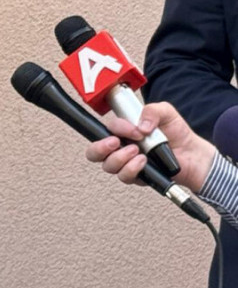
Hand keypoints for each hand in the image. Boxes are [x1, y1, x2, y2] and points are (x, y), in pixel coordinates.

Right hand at [85, 102, 216, 191]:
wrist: (193, 154)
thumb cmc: (177, 133)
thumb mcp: (166, 112)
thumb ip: (152, 110)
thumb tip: (140, 126)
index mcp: (123, 131)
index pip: (106, 130)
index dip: (116, 129)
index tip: (134, 130)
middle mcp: (120, 148)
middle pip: (94, 152)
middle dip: (99, 148)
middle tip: (115, 143)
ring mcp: (127, 163)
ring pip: (108, 166)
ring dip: (120, 158)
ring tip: (138, 152)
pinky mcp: (136, 176)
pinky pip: (124, 177)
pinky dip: (131, 169)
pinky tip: (143, 162)